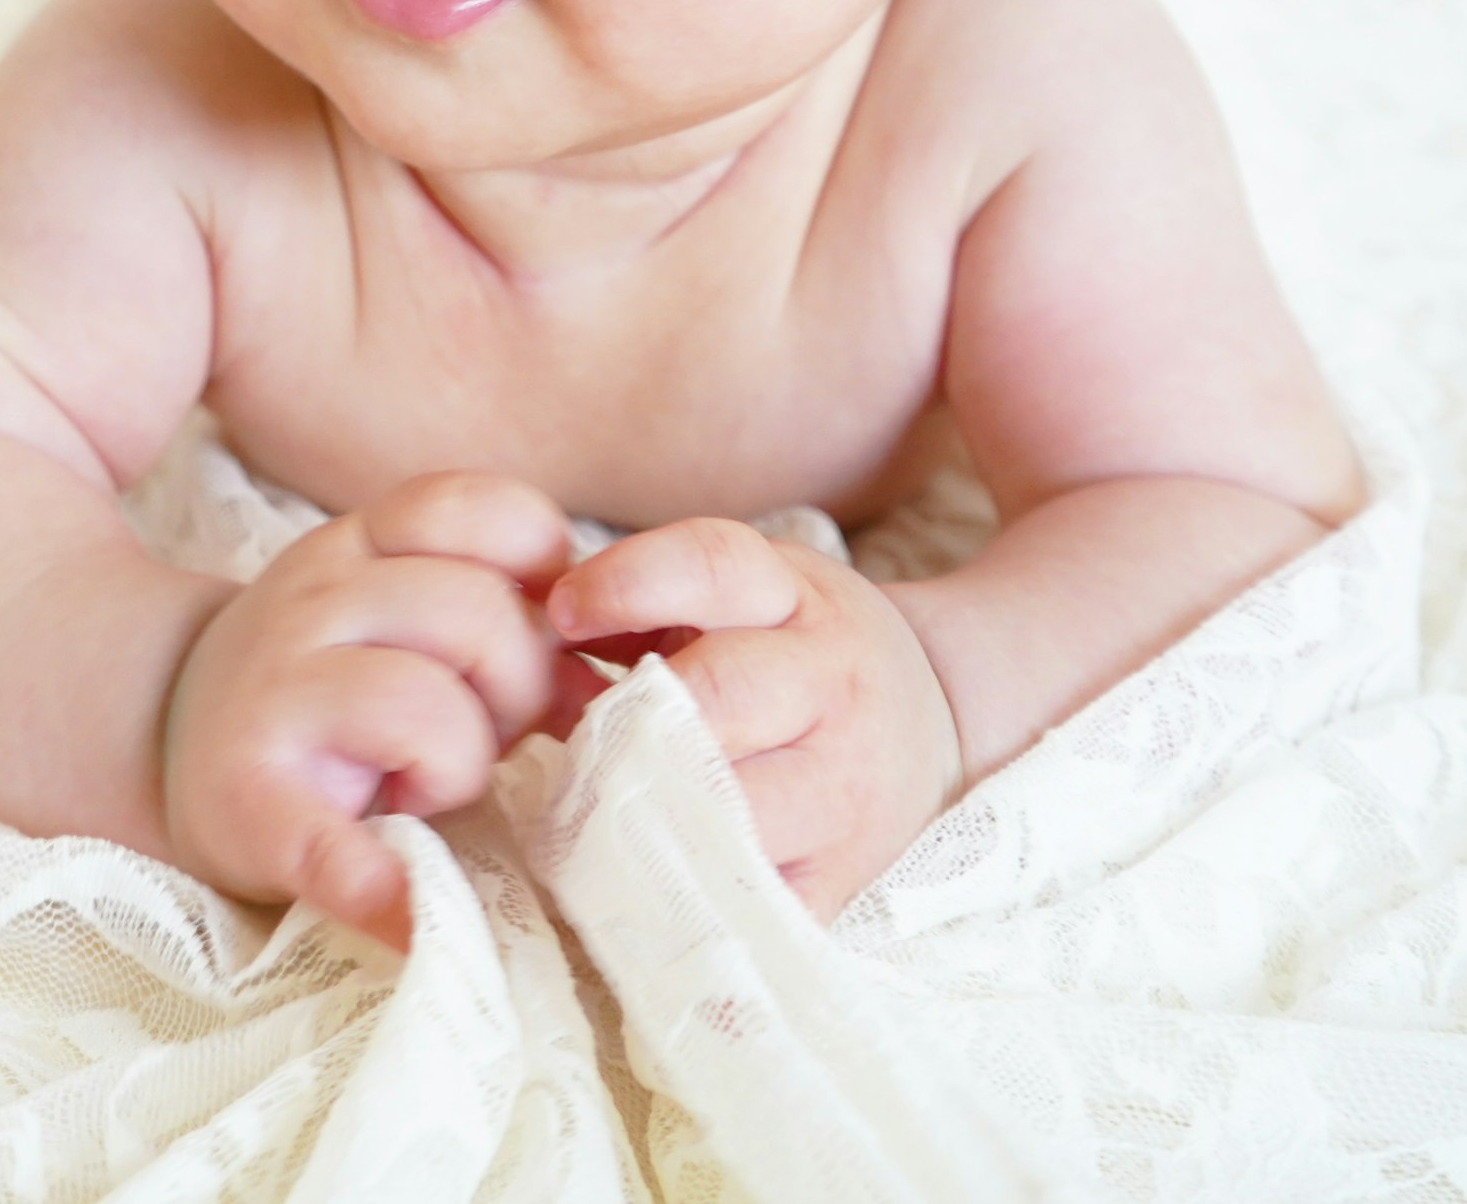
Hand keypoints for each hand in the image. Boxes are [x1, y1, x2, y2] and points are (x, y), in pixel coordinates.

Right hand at [160, 471, 571, 950]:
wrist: (170, 743)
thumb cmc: (332, 686)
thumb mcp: (400, 612)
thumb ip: (500, 611)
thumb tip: (612, 669)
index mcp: (359, 546)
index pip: (479, 510)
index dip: (544, 573)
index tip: (554, 639)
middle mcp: (309, 600)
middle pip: (473, 613)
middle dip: (518, 688)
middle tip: (489, 738)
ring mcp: (272, 695)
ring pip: (424, 706)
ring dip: (459, 765)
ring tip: (426, 790)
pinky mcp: (250, 804)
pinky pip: (332, 845)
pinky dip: (379, 885)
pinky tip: (409, 912)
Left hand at [546, 516, 960, 918]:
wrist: (938, 724)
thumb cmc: (798, 655)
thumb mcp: (745, 598)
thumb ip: (646, 607)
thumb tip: (529, 639)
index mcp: (799, 599)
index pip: (712, 565)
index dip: (625, 582)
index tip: (561, 612)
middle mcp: (832, 685)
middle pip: (716, 695)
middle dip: (627, 720)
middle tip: (573, 741)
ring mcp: (844, 790)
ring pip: (729, 807)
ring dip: (643, 814)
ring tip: (590, 818)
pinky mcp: (841, 878)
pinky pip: (750, 901)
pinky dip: (686, 900)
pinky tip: (640, 887)